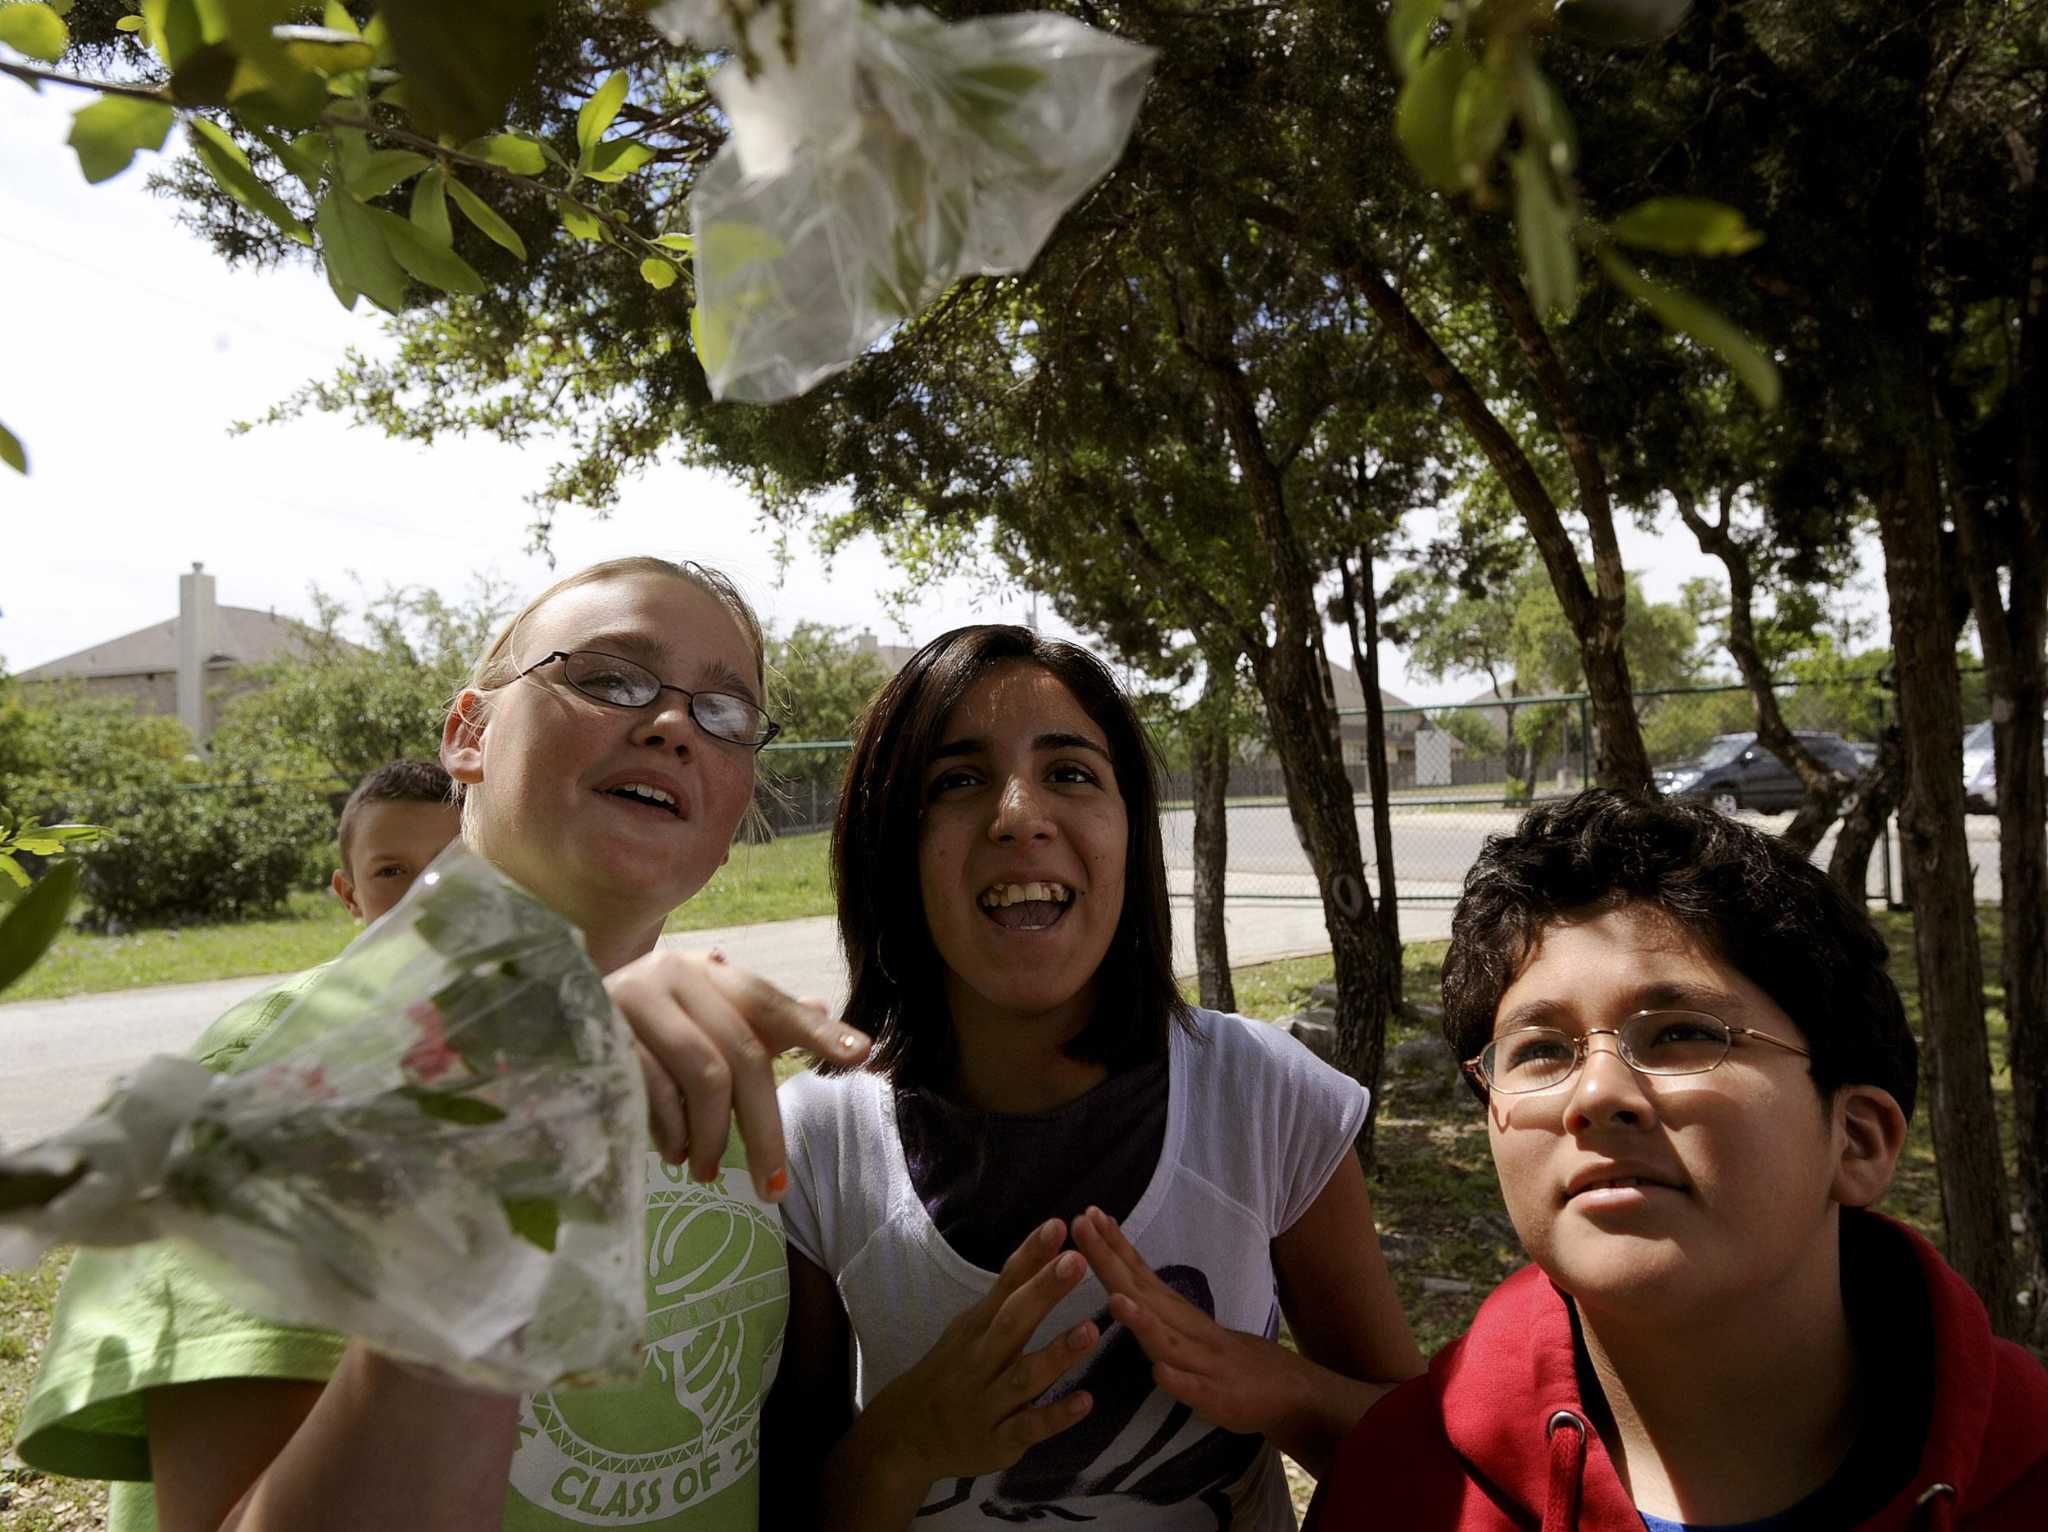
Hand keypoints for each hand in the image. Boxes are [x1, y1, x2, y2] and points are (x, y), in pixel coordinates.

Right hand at [603, 950, 868, 1199]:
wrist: (541, 1022)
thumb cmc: (636, 1030)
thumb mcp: (698, 1021)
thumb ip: (756, 1022)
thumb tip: (826, 1012)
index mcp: (708, 972)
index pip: (771, 1004)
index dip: (816, 1032)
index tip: (862, 1056)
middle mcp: (675, 974)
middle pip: (744, 1053)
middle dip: (764, 1128)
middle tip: (774, 1186)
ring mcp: (635, 999)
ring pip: (705, 1074)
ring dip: (712, 1136)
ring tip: (705, 1171)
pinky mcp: (600, 1033)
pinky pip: (655, 1090)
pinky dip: (671, 1132)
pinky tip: (672, 1154)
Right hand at [863, 1218, 1099, 1485]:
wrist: (907, 1435)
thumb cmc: (953, 1370)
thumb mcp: (971, 1328)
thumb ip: (1008, 1295)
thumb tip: (1046, 1247)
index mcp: (977, 1328)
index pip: (1005, 1285)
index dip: (1030, 1256)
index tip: (1058, 1226)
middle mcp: (980, 1360)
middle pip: (1012, 1323)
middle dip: (1043, 1292)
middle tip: (1077, 1261)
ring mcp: (987, 1402)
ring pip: (1023, 1377)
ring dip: (1056, 1355)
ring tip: (1091, 1330)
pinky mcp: (998, 1442)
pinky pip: (1028, 1428)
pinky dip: (1055, 1416)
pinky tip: (1085, 1401)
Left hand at [1071, 1205, 1316, 1439]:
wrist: (1289, 1390)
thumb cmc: (1226, 1358)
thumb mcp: (1187, 1324)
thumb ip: (1155, 1303)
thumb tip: (1119, 1278)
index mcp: (1176, 1313)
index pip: (1140, 1273)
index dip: (1113, 1245)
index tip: (1086, 1214)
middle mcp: (1187, 1329)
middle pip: (1142, 1293)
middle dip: (1110, 1261)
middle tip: (1082, 1226)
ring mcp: (1203, 1363)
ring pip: (1168, 1341)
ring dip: (1142, 1321)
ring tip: (1116, 1300)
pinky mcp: (1217, 1399)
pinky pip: (1195, 1391)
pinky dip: (1177, 1381)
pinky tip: (1160, 1373)